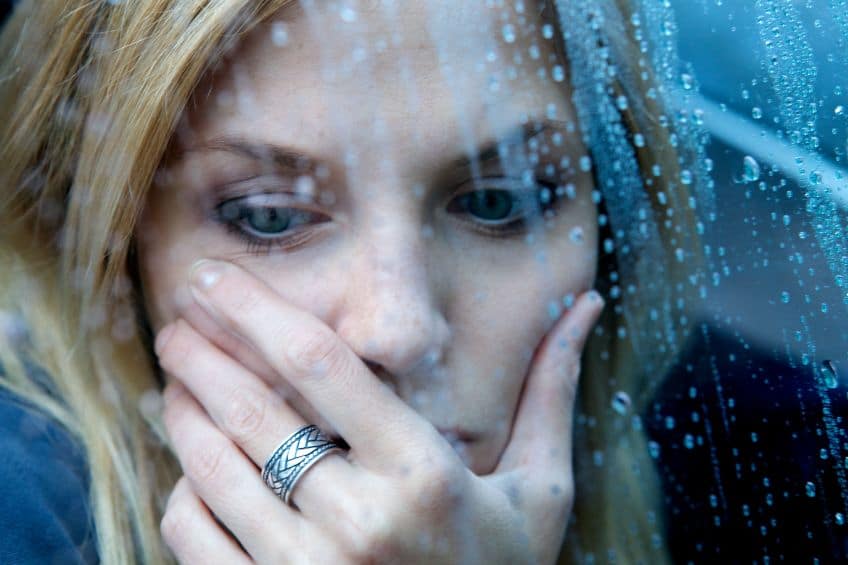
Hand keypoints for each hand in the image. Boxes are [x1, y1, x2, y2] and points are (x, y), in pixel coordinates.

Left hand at [155, 260, 604, 563]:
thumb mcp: (541, 488)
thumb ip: (552, 392)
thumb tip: (585, 304)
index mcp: (424, 476)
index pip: (323, 368)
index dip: (259, 311)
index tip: (217, 279)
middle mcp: (359, 524)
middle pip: (252, 412)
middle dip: (202, 354)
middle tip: (178, 317)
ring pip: (212, 470)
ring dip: (184, 412)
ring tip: (178, 378)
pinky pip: (195, 536)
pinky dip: (183, 491)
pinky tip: (195, 467)